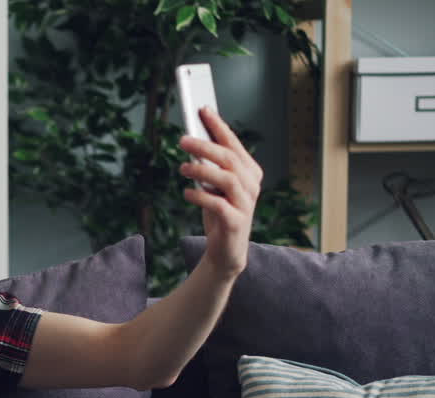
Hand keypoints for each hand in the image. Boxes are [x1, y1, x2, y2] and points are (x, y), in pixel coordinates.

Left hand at [179, 107, 261, 277]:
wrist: (226, 251)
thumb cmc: (219, 213)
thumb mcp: (214, 187)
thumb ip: (209, 166)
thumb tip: (192, 140)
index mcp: (249, 171)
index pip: (233, 143)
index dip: (218, 126)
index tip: (202, 109)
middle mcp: (252, 185)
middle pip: (230, 159)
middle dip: (205, 146)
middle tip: (182, 140)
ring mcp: (246, 204)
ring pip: (227, 179)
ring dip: (202, 170)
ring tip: (182, 168)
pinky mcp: (237, 222)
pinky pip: (219, 205)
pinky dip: (201, 197)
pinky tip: (187, 193)